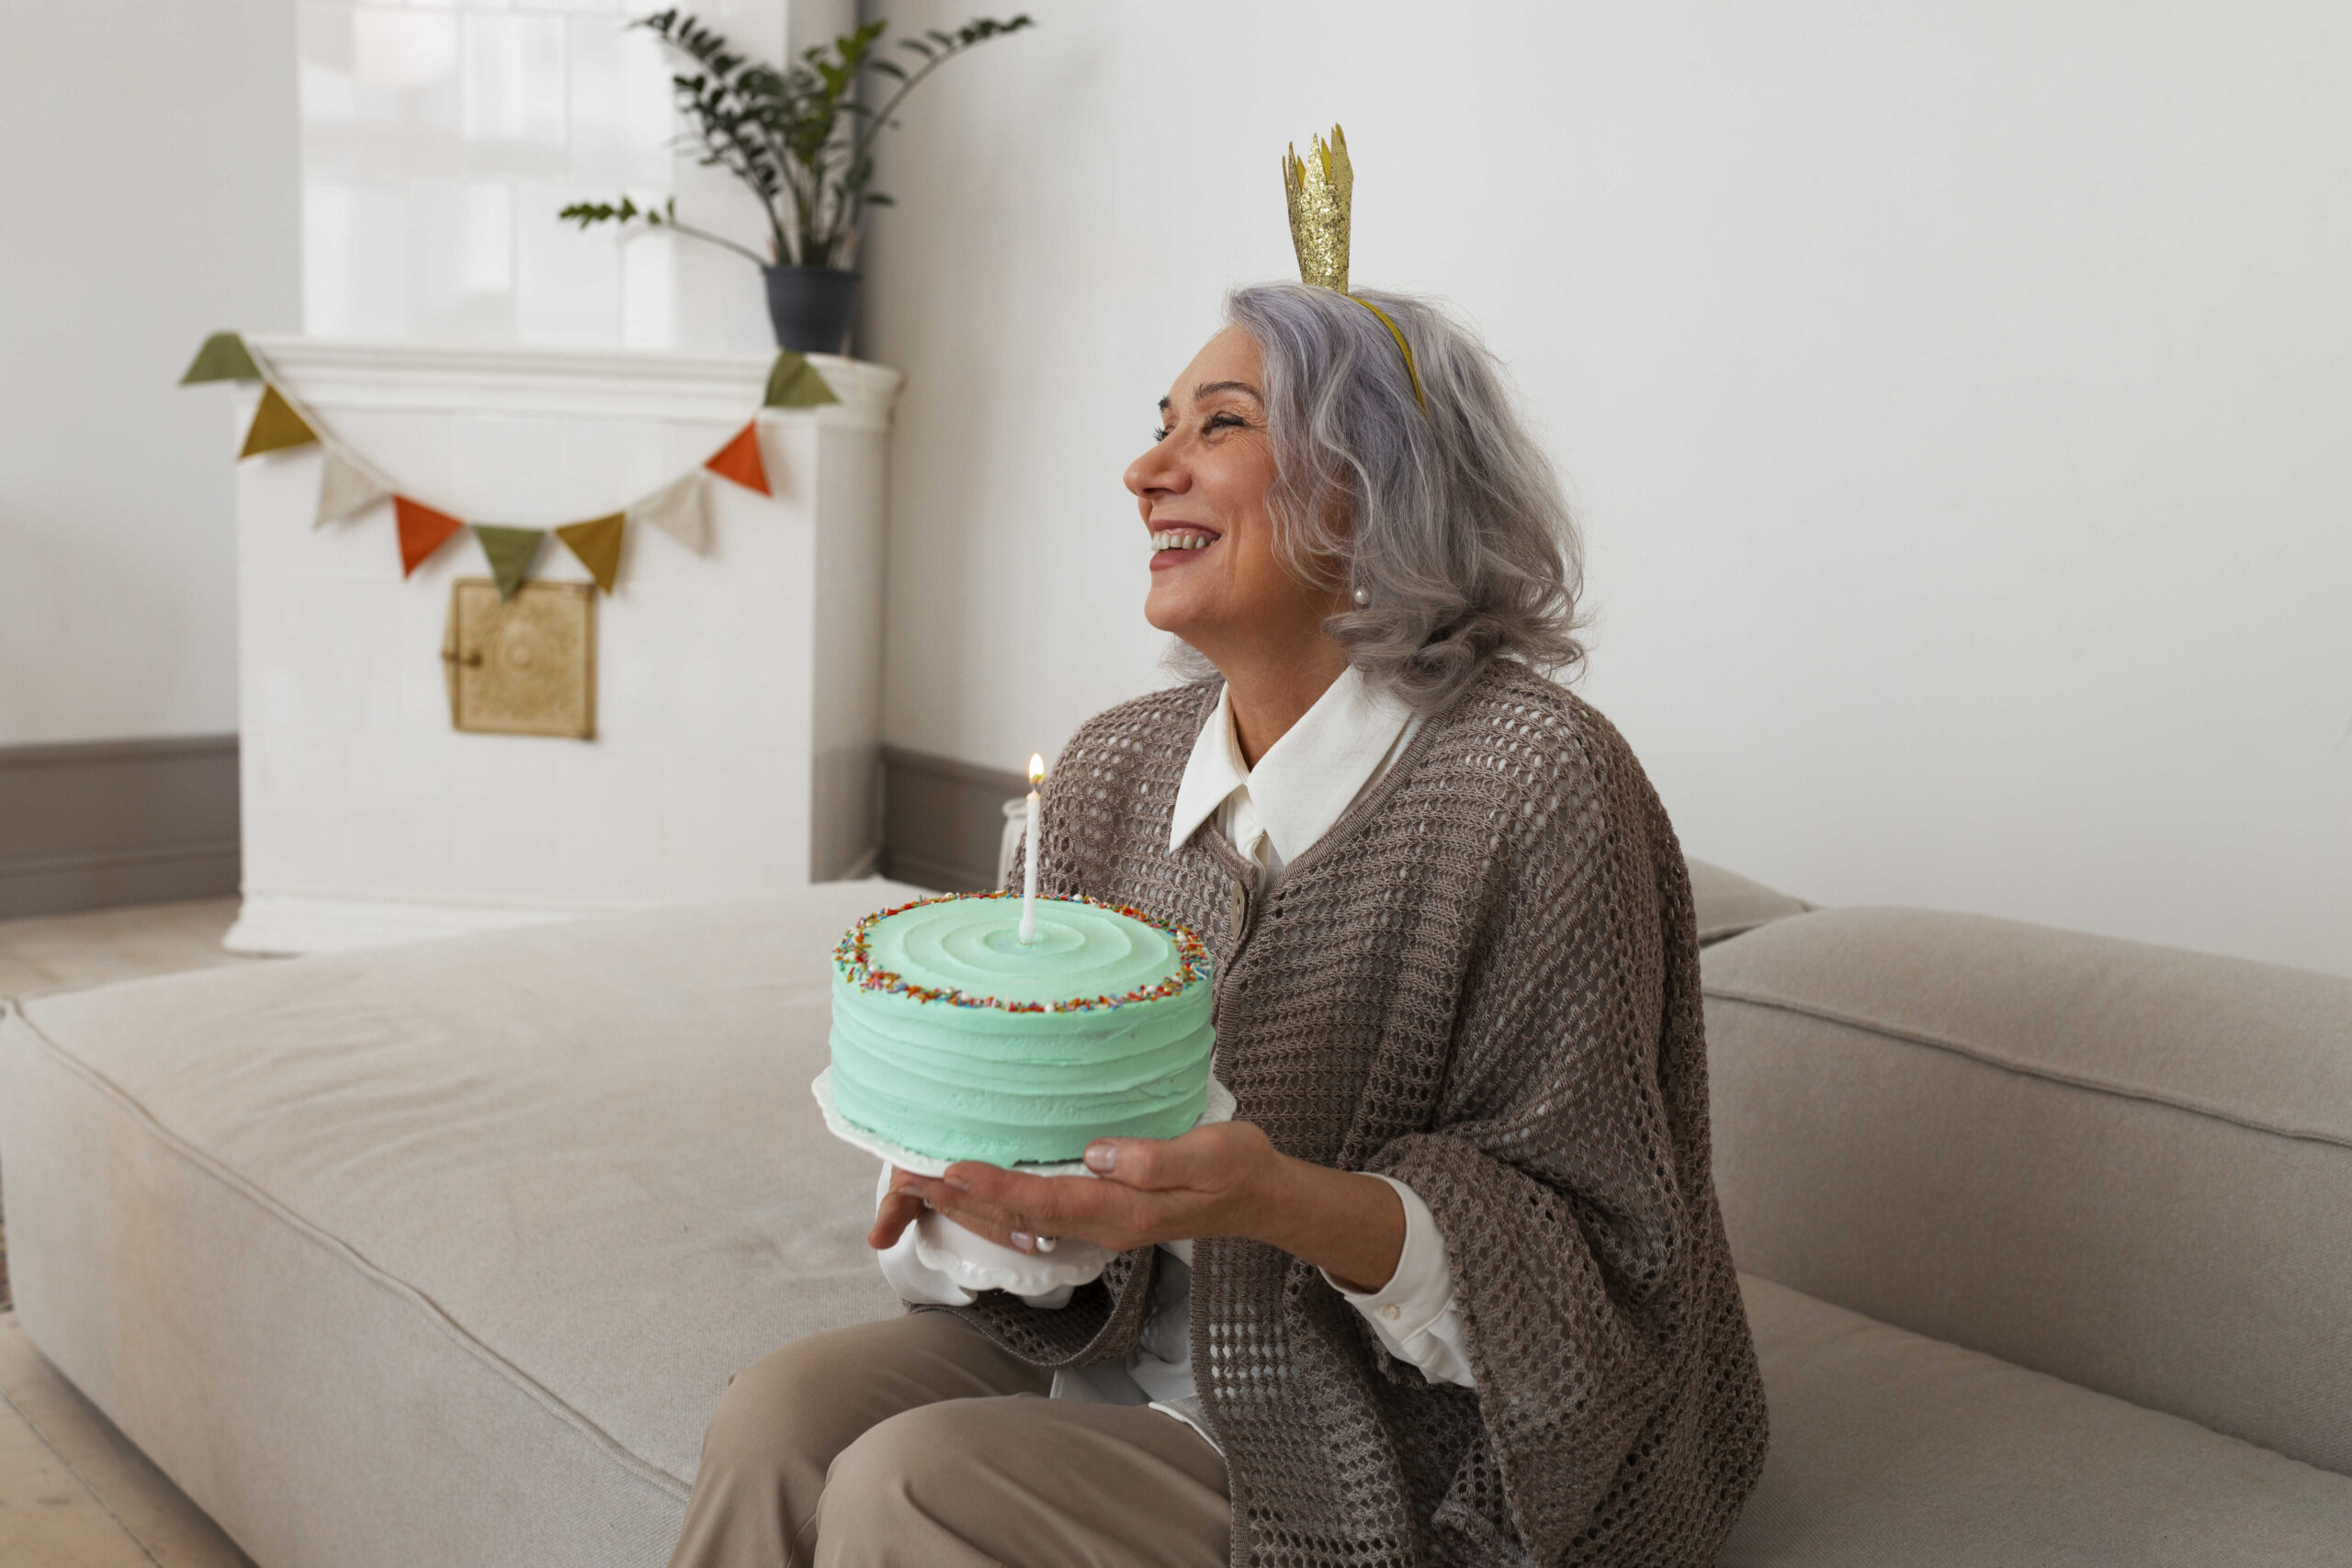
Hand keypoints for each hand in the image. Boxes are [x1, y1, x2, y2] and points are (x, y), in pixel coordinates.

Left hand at [872, 1120, 1406, 1293]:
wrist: (1261, 1197)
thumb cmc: (1240, 1168)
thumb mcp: (1212, 1155)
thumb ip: (1156, 1158)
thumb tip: (1096, 1152)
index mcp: (1122, 1210)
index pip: (1042, 1200)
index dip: (992, 1185)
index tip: (946, 1168)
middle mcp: (1102, 1223)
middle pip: (1017, 1216)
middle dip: (960, 1198)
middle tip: (906, 1176)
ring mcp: (1101, 1222)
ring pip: (1021, 1218)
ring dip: (970, 1202)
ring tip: (923, 1182)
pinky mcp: (1103, 1212)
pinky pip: (1037, 1213)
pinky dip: (999, 1201)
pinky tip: (977, 1192)